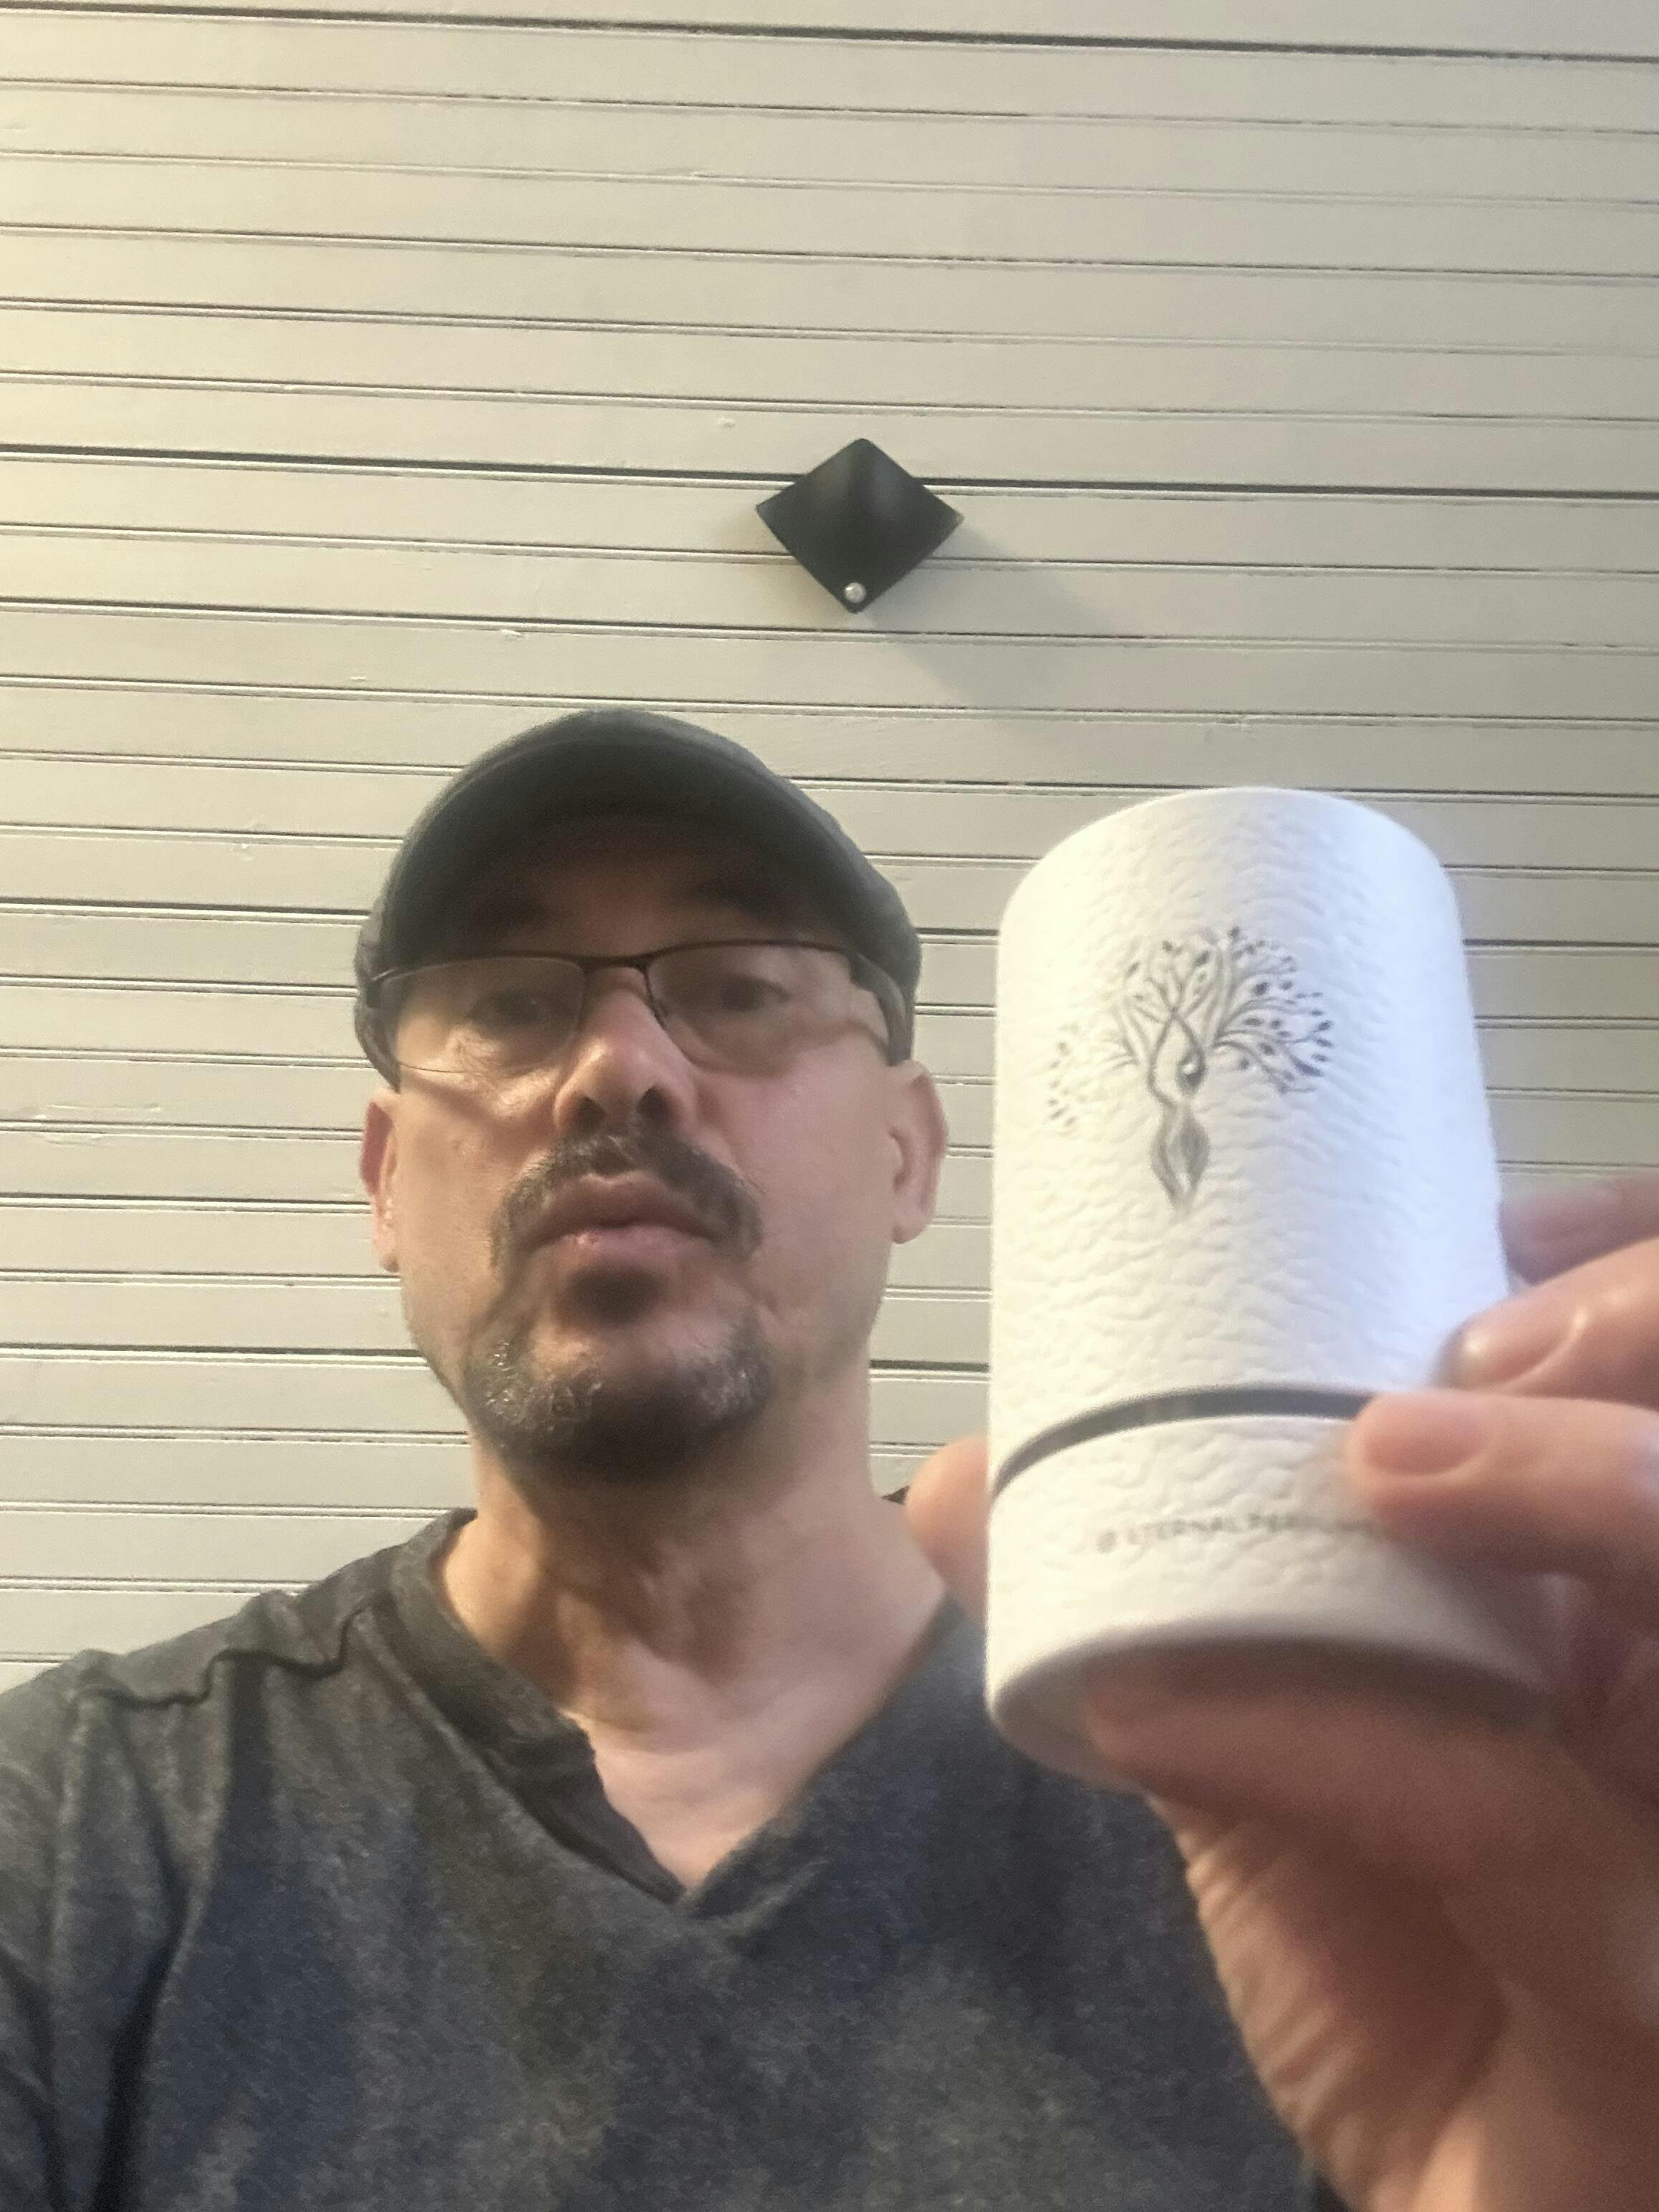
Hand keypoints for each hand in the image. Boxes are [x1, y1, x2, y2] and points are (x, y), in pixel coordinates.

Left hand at [906, 1174, 1658, 2211]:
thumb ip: (1168, 1624)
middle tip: (1476, 1319)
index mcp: (1615, 1599)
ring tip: (1393, 1445)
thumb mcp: (1271, 1766)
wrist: (1464, 2206)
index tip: (1501, 1219)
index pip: (1658, 1388)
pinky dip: (1332, 1737)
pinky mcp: (1655, 1968)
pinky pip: (1527, 1825)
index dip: (1628, 1271)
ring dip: (1578, 1482)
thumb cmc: (1410, 1963)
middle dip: (1639, 1327)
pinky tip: (1162, 1708)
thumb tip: (968, 1478)